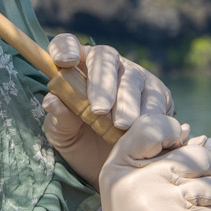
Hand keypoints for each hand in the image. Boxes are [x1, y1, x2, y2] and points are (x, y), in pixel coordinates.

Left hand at [42, 34, 187, 185]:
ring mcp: (135, 77)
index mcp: (77, 66)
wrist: (112, 166)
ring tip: (122, 126)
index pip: (68, 44)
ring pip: (133, 79)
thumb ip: (59, 117)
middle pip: (106, 57)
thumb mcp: (62, 134)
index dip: (65, 47)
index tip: (65, 61)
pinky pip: (157, 99)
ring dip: (127, 102)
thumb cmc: (80, 141)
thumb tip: (52, 101)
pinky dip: (150, 115)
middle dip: (102, 83)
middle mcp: (108, 65)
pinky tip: (144, 131)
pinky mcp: (159, 95)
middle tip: (99, 110)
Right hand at [93, 135, 210, 210]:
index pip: (152, 125)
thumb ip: (162, 160)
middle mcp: (135, 179)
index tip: (179, 158)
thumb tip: (197, 135)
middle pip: (198, 156)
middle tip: (204, 199)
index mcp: (121, 165)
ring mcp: (155, 202)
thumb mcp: (138, 190)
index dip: (174, 133)